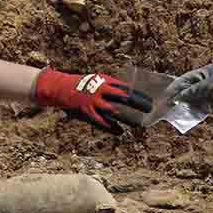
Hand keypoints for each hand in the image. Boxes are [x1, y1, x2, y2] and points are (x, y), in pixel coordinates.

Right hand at [33, 70, 152, 131]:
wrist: (62, 87)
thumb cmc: (84, 84)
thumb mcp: (99, 81)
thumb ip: (112, 88)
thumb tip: (129, 94)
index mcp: (106, 81)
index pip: (127, 88)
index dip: (139, 95)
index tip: (150, 100)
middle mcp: (101, 90)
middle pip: (124, 97)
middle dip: (138, 103)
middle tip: (149, 109)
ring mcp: (94, 102)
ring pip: (114, 111)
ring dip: (127, 118)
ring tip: (138, 123)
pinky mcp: (87, 112)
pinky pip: (101, 121)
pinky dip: (111, 127)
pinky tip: (120, 131)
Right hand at [164, 64, 212, 108]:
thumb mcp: (210, 86)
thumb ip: (194, 91)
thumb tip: (179, 97)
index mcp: (204, 73)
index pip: (186, 79)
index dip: (176, 87)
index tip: (167, 95)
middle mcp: (206, 82)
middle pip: (189, 90)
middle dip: (181, 98)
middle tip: (170, 106)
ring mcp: (211, 93)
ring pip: (195, 100)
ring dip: (189, 105)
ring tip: (179, 112)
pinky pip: (204, 107)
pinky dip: (199, 111)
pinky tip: (192, 114)